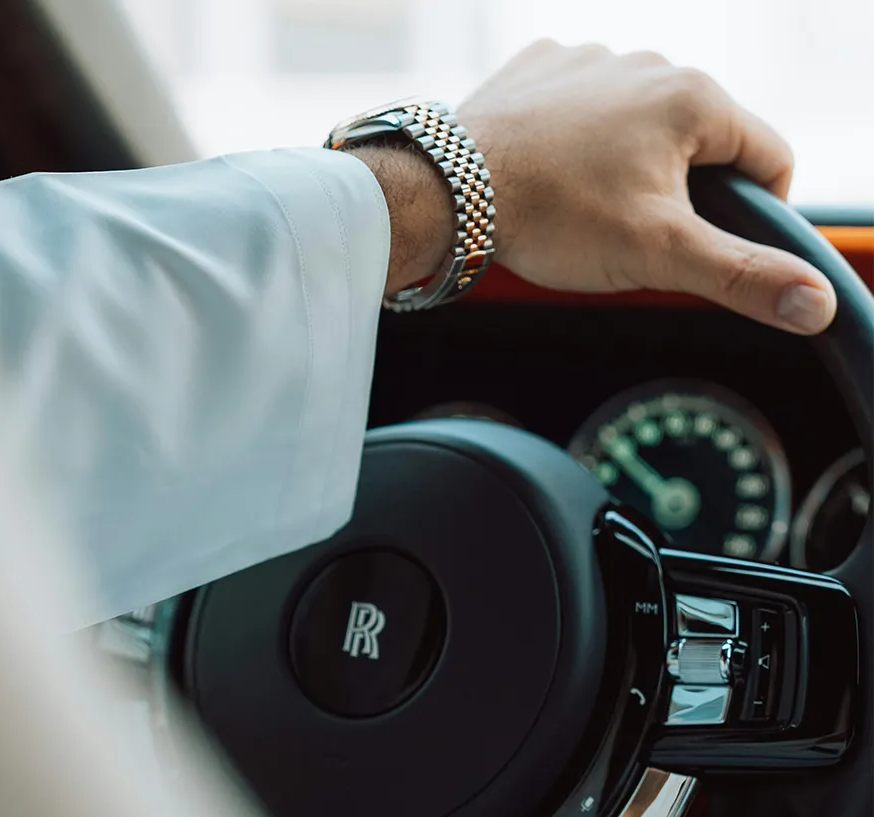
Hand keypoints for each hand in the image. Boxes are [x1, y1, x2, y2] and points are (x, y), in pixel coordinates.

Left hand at [457, 41, 835, 333]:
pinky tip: (553, 171)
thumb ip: (741, 277)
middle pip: (702, 142)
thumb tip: (817, 305)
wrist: (450, 190)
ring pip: (641, 124)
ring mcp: (591, 59)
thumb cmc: (555, 216)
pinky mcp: (543, 68)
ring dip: (630, 165)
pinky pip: (584, 107)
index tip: (715, 246)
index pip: (769, 159)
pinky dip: (580, 140)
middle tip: (635, 235)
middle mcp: (649, 62)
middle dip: (683, 193)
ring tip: (586, 206)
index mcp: (695, 100)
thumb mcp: (659, 255)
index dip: (757, 214)